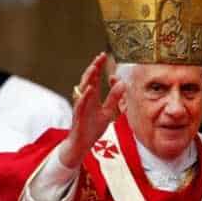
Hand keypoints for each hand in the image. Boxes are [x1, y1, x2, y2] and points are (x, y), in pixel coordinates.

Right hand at [59, 53, 126, 167]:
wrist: (82, 144)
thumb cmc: (93, 127)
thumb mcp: (108, 112)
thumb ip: (114, 99)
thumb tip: (123, 84)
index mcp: (92, 97)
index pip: (95, 78)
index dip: (99, 67)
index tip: (104, 56)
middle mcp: (85, 99)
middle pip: (88, 79)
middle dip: (94, 67)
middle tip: (100, 56)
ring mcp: (81, 106)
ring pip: (83, 89)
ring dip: (89, 78)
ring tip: (94, 68)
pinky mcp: (79, 116)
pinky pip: (81, 104)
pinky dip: (85, 97)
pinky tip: (89, 89)